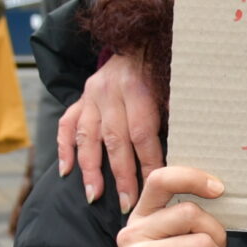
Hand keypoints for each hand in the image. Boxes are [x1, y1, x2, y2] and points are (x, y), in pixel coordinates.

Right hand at [60, 52, 164, 211]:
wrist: (137, 41)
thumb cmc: (162, 69)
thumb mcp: (171, 88)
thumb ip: (170, 118)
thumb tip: (182, 157)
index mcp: (136, 88)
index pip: (142, 134)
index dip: (148, 163)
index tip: (154, 189)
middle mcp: (109, 92)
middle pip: (114, 141)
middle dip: (121, 176)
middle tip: (127, 204)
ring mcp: (90, 96)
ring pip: (87, 137)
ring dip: (90, 170)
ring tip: (94, 197)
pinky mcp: (79, 99)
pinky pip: (66, 126)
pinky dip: (64, 149)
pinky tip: (66, 172)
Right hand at [117, 166, 232, 246]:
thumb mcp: (189, 243)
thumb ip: (194, 219)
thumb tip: (219, 190)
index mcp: (143, 216)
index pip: (161, 179)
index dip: (192, 178)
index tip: (219, 189)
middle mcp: (134, 231)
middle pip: (190, 212)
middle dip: (218, 236)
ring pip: (201, 242)